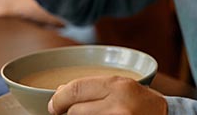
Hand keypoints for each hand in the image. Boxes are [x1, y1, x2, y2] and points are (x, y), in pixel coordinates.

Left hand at [48, 76, 167, 114]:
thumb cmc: (141, 102)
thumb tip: (60, 93)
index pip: (75, 89)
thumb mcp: (120, 87)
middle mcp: (118, 104)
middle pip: (75, 111)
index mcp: (116, 85)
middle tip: (67, 114)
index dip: (59, 99)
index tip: (54, 105)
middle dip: (68, 114)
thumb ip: (93, 87)